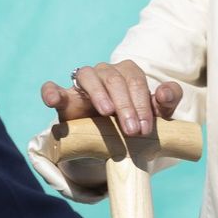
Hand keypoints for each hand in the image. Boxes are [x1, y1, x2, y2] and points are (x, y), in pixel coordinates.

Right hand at [40, 59, 181, 136]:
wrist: (113, 145)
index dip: (142, 103)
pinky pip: (54, 89)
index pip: (136, 80)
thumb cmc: (136, 123)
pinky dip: (51, 92)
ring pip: (88, 76)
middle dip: (125, 105)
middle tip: (132, 130)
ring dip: (98, 94)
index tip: (145, 128)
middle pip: (115, 79)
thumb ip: (167, 101)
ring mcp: (83, 85)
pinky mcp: (65, 100)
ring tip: (106, 112)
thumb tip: (165, 92)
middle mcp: (105, 73)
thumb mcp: (157, 116)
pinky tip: (52, 99)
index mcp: (128, 73)